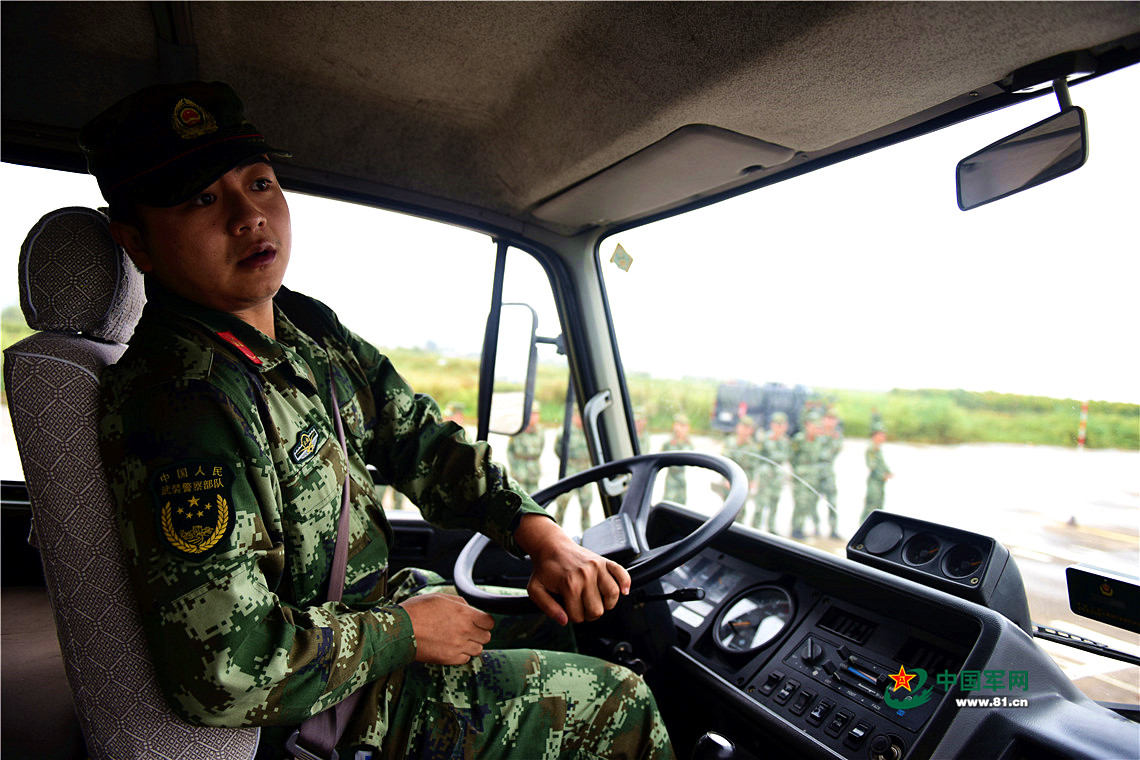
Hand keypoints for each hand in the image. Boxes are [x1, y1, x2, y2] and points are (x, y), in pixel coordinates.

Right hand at [399, 593, 493, 664]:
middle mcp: (464, 631)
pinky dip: (461, 654)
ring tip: (458, 639)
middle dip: (479, 633)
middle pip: (486, 637)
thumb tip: (470, 609)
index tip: (479, 621)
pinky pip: (465, 659)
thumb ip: (460, 603)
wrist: (399, 631)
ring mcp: (457, 647)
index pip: (489, 622)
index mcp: (464, 614)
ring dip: (471, 644)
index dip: (484, 621)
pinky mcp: (449, 659)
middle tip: (468, 630)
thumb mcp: (440, 598)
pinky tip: (452, 647)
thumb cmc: (416, 611)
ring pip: (478, 649)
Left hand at [514, 514, 630, 624]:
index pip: (578, 616)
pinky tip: (623, 591)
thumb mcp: (535, 590)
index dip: (572, 617)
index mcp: (569, 584)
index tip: (568, 609)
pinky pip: (622, 573)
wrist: (551, 546)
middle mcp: (586, 576)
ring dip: (606, 604)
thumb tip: (565, 621)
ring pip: (612, 596)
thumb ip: (548, 608)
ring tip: (597, 601)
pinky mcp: (604, 561)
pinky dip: (626, 583)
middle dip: (588, 613)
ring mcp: (597, 567)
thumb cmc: (544, 569)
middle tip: (580, 606)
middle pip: (597, 610)